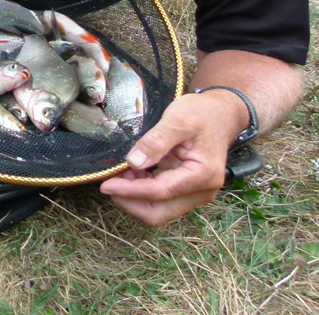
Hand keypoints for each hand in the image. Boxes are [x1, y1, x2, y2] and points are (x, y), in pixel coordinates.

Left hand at [99, 92, 238, 225]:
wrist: (220, 113)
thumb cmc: (202, 114)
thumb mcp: (178, 119)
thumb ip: (156, 141)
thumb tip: (134, 162)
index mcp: (202, 175)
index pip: (160, 192)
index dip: (130, 191)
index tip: (105, 185)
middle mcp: (201, 191)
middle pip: (159, 212)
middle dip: (130, 201)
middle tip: (108, 182)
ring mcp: (193, 192)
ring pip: (158, 209)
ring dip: (134, 196)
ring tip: (118, 173)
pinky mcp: (184, 188)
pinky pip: (159, 198)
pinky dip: (140, 190)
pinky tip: (130, 172)